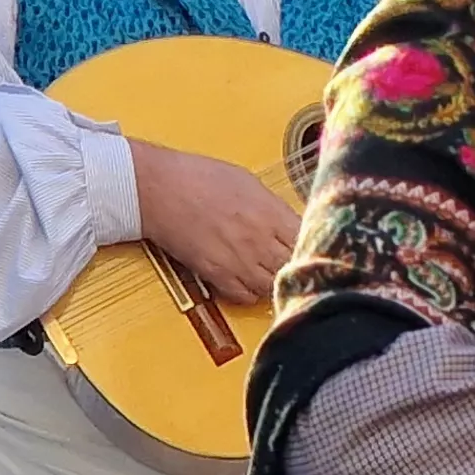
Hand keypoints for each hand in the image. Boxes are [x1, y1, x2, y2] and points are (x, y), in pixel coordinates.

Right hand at [129, 140, 299, 305]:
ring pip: (273, 286)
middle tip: (296, 265)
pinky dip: (251, 293)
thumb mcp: (249, 182)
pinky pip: (244, 296)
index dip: (314, 246)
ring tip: (272, 274)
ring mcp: (238, 259)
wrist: (160, 188)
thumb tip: (290, 220)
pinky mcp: (216, 273)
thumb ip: (273, 206)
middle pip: (294, 267)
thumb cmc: (198, 177)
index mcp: (271, 213)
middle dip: (297, 266)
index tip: (314, 247)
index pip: (309, 241)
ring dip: (275, 281)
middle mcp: (259, 239)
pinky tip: (249, 281)